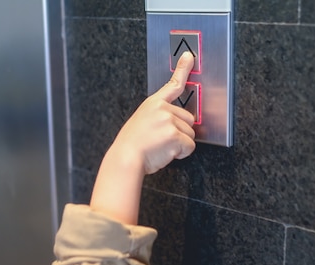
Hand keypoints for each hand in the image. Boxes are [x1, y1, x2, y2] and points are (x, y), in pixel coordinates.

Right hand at [89, 52, 196, 224]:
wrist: (125, 158)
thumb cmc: (131, 145)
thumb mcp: (141, 122)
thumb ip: (158, 118)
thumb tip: (176, 123)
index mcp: (153, 104)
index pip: (172, 84)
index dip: (183, 68)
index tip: (189, 56)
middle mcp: (163, 109)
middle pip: (189, 119)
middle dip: (180, 132)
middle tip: (161, 140)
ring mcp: (169, 121)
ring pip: (190, 134)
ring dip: (179, 144)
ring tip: (160, 147)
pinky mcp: (174, 135)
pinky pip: (189, 146)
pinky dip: (181, 153)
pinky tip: (166, 153)